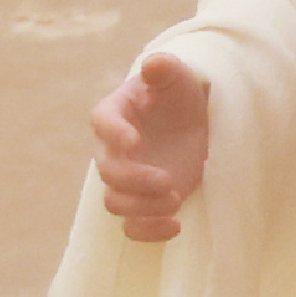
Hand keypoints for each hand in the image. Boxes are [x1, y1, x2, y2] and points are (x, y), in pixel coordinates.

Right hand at [90, 51, 209, 242]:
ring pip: (115, 203)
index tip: (135, 141)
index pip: (102, 123)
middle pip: (108, 172)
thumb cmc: (179, 97)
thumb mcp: (179, 79)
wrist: (193, 125)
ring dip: (142, 208)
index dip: (114, 133)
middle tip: (168, 182)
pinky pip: (131, 226)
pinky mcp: (141, 202)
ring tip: (175, 200)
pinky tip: (176, 226)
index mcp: (115, 113)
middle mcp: (113, 149)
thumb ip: (166, 70)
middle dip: (136, 180)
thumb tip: (154, 64)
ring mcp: (125, 179)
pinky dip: (149, 232)